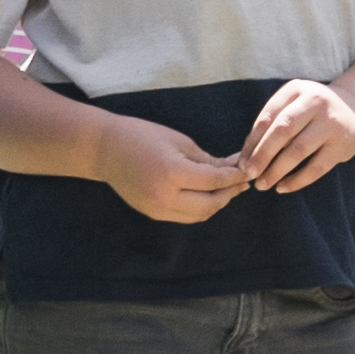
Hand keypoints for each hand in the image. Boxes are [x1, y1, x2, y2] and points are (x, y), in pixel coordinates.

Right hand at [102, 113, 248, 226]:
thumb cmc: (143, 136)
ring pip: (199, 215)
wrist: (105, 149)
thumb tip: (236, 167)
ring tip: (229, 188)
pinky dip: (201, 208)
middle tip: (242, 181)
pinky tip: (209, 195)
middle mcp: (164, 196)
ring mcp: (157, 209)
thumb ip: (208, 160)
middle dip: (229, 194)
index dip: (235, 177)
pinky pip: (185, 217)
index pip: (214, 181)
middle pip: (210, 204)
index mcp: (172, 173)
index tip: (249, 170)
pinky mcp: (153, 214)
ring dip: (217, 203)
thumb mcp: (180, 142)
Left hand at [238, 78, 354, 192]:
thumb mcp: (295, 103)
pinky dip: (297, 180)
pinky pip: (316, 167)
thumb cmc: (314, 111)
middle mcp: (316, 102)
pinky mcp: (342, 144)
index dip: (252, 142)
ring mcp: (331, 123)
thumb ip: (273, 122)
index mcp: (297, 89)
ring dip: (276, 171)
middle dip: (261, 156)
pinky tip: (283, 188)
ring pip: (297, 151)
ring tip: (262, 184)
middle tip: (249, 174)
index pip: (268, 117)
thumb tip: (246, 156)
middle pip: (282, 132)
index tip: (241, 162)